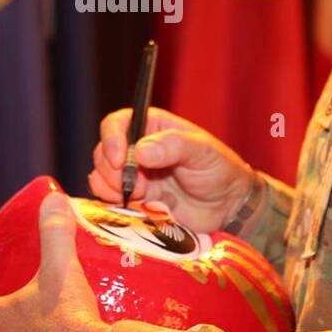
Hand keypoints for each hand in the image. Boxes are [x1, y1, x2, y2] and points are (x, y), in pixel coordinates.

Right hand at [90, 107, 255, 232]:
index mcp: (152, 127)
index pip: (117, 124)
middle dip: (110, 170)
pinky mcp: (136, 200)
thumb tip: (140, 151)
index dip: (111, 139)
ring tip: (137, 195)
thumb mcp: (202, 151)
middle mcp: (138, 149)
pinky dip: (115, 204)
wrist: (228, 207)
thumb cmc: (220, 170)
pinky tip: (135, 206)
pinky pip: (112, 200)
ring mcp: (135, 176)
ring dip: (110, 188)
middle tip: (133, 185)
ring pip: (102, 177)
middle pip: (103, 152)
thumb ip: (173, 146)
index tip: (118, 159)